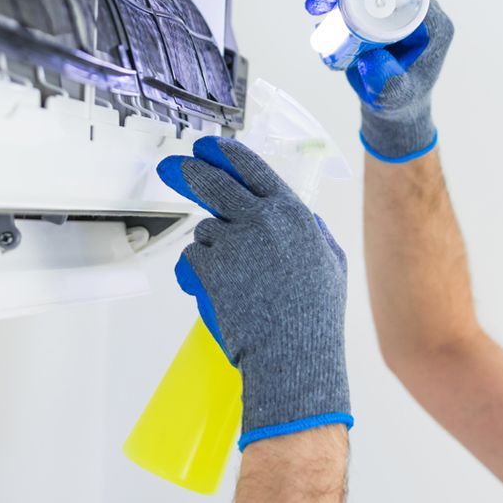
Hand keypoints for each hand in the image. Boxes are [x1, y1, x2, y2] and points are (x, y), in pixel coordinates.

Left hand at [156, 136, 352, 448]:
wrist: (294, 355)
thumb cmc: (314, 317)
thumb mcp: (330, 262)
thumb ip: (313, 232)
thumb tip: (302, 215)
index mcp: (293, 214)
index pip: (253, 169)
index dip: (225, 154)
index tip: (206, 148)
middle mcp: (263, 220)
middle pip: (213, 182)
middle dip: (187, 171)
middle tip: (171, 167)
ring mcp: (235, 242)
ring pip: (205, 232)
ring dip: (210, 252)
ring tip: (235, 283)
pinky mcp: (211, 268)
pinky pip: (190, 261)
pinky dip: (194, 276)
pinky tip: (215, 293)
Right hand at [305, 0, 454, 161]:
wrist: (394, 106)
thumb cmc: (401, 101)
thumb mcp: (395, 95)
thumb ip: (387, 81)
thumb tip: (370, 59)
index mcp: (433, 27)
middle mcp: (420, 13)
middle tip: (320, 2)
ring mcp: (401, 12)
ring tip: (317, 7)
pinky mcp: (384, 14)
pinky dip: (340, 2)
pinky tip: (323, 14)